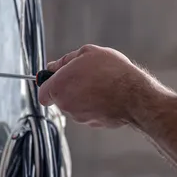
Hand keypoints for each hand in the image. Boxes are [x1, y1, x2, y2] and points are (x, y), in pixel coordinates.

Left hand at [38, 45, 173, 127]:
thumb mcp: (87, 53)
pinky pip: (90, 113)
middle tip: (86, 75)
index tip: (57, 79)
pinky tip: (107, 95)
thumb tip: (54, 66)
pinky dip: (96, 105)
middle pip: (61, 98)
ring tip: (101, 84)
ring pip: (76, 106)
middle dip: (70, 88)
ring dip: (84, 96)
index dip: (49, 85)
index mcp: (59, 87)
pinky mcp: (94, 124)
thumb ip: (66, 60)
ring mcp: (80, 117)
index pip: (42, 93)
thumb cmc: (111, 72)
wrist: (134, 95)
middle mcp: (66, 105)